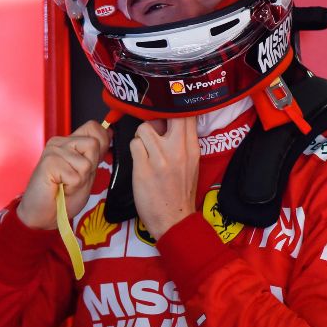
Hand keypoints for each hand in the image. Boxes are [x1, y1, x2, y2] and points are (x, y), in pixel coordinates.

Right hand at [17, 120, 111, 229]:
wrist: (44, 215)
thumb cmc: (63, 196)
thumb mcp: (87, 172)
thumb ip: (96, 153)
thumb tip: (109, 132)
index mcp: (70, 142)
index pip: (94, 127)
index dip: (101, 144)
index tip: (91, 162)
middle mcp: (60, 142)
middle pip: (93, 144)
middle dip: (90, 166)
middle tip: (75, 178)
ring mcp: (53, 151)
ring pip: (86, 162)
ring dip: (80, 179)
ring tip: (66, 184)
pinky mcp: (48, 163)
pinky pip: (75, 176)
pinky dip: (72, 187)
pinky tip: (60, 188)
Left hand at [130, 117, 199, 239]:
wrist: (175, 220)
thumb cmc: (180, 191)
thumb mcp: (191, 162)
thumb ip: (182, 140)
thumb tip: (166, 120)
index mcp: (192, 147)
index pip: (186, 113)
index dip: (173, 107)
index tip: (166, 112)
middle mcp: (178, 149)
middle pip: (166, 113)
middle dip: (156, 117)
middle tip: (154, 130)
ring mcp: (161, 158)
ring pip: (144, 127)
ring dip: (141, 136)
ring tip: (145, 149)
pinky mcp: (144, 168)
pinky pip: (133, 144)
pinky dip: (134, 149)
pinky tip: (139, 160)